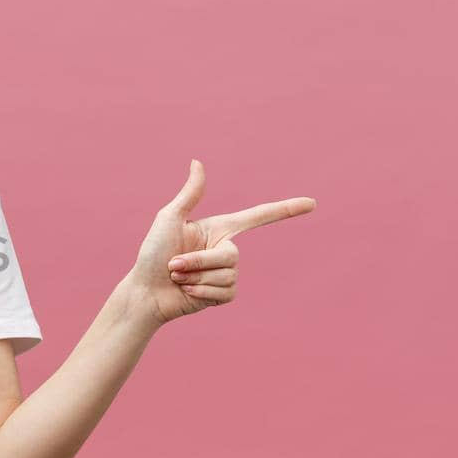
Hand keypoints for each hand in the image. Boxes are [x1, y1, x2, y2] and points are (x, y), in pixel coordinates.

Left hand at [126, 159, 315, 325]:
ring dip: (196, 278)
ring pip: (227, 275)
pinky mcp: (223, 294)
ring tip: (177, 277)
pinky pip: (226, 293)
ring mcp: (226, 273)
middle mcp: (226, 249)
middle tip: (173, 265)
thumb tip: (198, 162)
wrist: (145, 292)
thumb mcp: (169, 219)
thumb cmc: (152, 253)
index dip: (285, 210)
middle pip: (230, 256)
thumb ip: (189, 194)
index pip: (258, 217)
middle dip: (196, 262)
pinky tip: (187, 293)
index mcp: (218, 228)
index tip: (312, 203)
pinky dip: (202, 294)